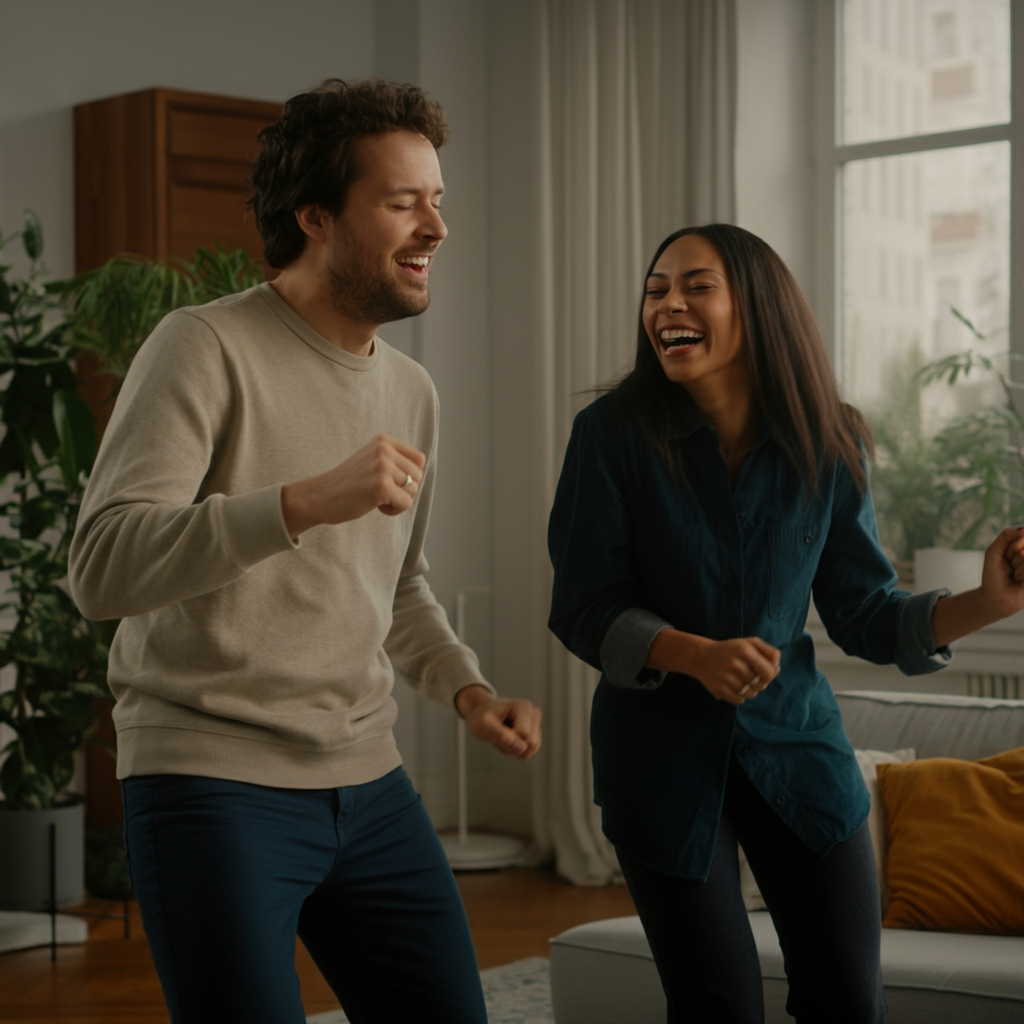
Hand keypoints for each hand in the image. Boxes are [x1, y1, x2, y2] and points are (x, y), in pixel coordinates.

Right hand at [280, 434, 425, 536]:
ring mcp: (383, 467)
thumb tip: (420, 472)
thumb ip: (394, 461)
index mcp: (384, 441)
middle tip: (381, 494)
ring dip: (398, 501)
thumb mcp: (372, 461)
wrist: (319, 497)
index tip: (390, 482)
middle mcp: (384, 449)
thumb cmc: (347, 484)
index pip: (419, 460)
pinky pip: (406, 504)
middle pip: (418, 476)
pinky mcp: (381, 486)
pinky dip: (394, 511)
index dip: (410, 476)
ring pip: (412, 491)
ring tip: (376, 499)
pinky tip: (376, 507)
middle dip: (404, 491)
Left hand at [455, 685, 542, 760]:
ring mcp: (536, 724)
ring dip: (512, 749)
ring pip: (530, 751)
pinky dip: (514, 751)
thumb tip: (522, 748)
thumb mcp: (484, 725)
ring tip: (501, 736)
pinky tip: (506, 740)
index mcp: (524, 707)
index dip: (508, 738)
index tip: (496, 728)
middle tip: (498, 734)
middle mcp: (534, 714)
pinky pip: (527, 753)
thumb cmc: (481, 717)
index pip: (524, 734)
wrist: (480, 714)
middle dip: (512, 745)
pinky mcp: (534, 735)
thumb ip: (501, 735)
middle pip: (531, 743)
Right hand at [693, 636, 780, 705]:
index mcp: (744, 650)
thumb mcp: (749, 643)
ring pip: (751, 694)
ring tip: (740, 680)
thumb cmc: (730, 650)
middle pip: (761, 684)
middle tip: (751, 676)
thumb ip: (769, 651)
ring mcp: (726, 678)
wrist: (700, 656)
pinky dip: (739, 695)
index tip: (764, 672)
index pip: (770, 673)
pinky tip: (732, 686)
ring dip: (750, 689)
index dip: (771, 675)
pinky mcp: (719, 690)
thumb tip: (778, 667)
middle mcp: (735, 664)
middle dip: (760, 682)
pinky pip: (740, 700)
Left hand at [979, 526, 1023, 618]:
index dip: (1009, 544)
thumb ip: (1005, 536)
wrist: (996, 596)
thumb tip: (1022, 528)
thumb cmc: (995, 574)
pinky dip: (1020, 574)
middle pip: (1022, 543)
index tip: (1005, 555)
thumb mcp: (994, 552)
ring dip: (1016, 566)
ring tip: (1015, 574)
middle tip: (1009, 565)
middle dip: (1011, 554)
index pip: (1022, 532)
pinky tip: (1020, 581)